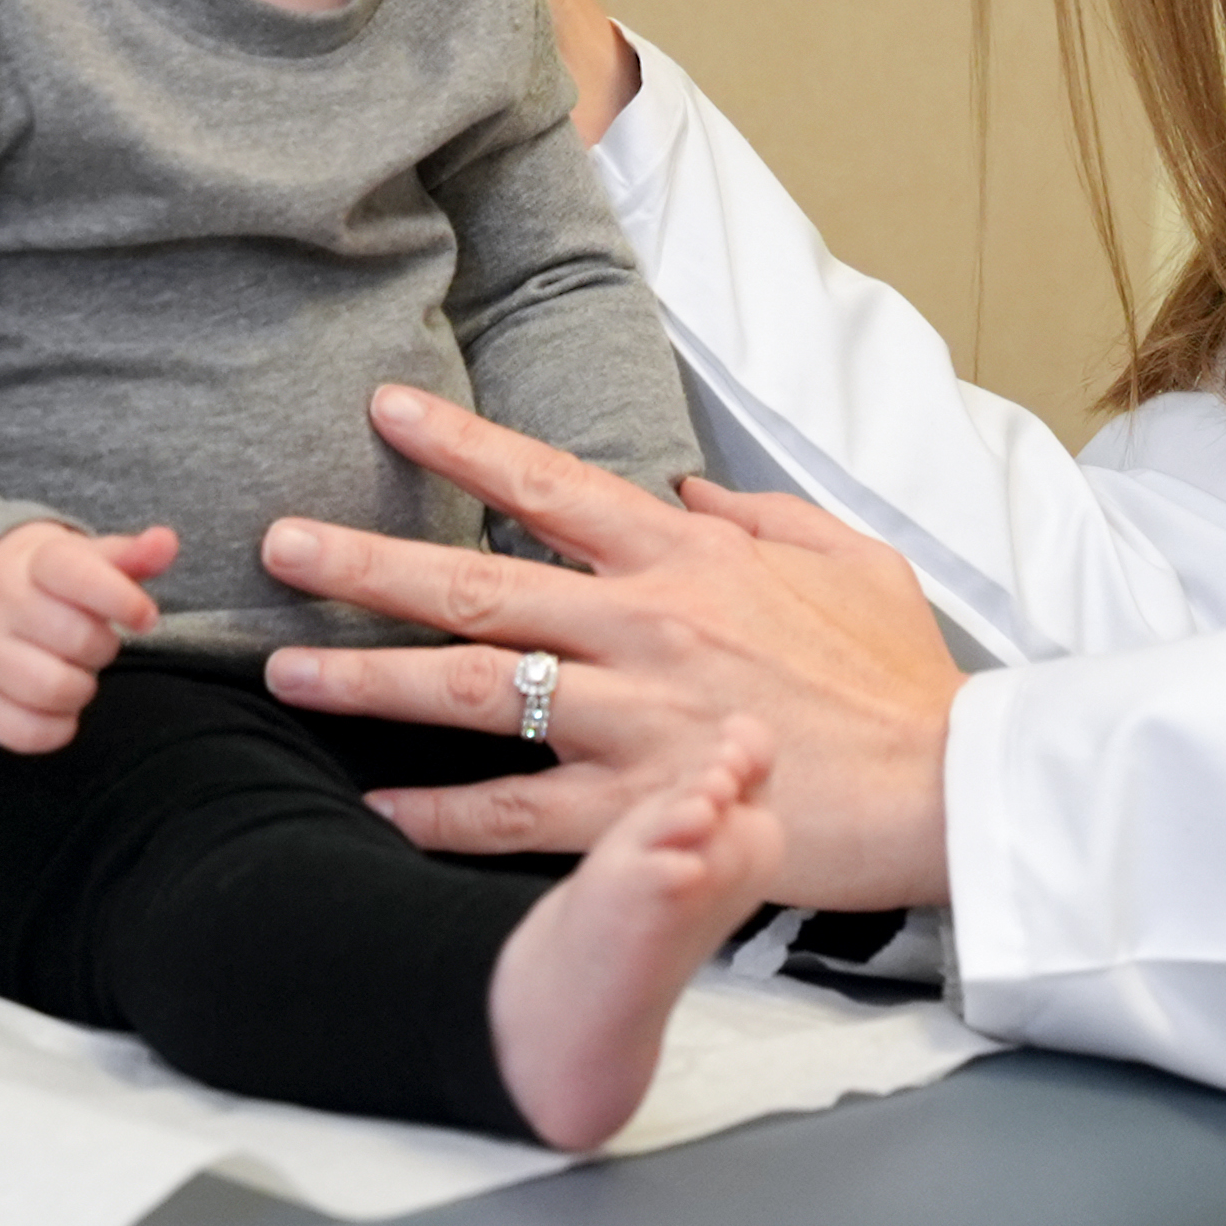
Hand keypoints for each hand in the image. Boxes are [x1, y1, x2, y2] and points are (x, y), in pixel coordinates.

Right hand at [0, 519, 171, 752]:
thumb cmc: (43, 584)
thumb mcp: (82, 560)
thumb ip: (130, 556)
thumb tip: (166, 542)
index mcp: (32, 564)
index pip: (78, 576)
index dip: (122, 600)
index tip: (145, 616)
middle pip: (77, 639)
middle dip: (103, 647)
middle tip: (94, 641)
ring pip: (53, 690)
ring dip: (81, 689)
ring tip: (75, 672)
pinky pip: (26, 732)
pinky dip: (56, 728)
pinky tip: (58, 706)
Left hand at [258, 385, 963, 909]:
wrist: (950, 783)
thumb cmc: (903, 676)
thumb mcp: (849, 558)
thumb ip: (760, 517)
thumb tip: (688, 489)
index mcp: (689, 559)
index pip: (549, 482)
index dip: (458, 443)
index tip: (381, 409)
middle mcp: (645, 628)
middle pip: (477, 582)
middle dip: (365, 562)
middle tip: (275, 545)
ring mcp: (636, 721)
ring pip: (474, 693)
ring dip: (369, 682)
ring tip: (283, 676)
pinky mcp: (642, 811)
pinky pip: (517, 815)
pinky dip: (441, 815)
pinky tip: (374, 809)